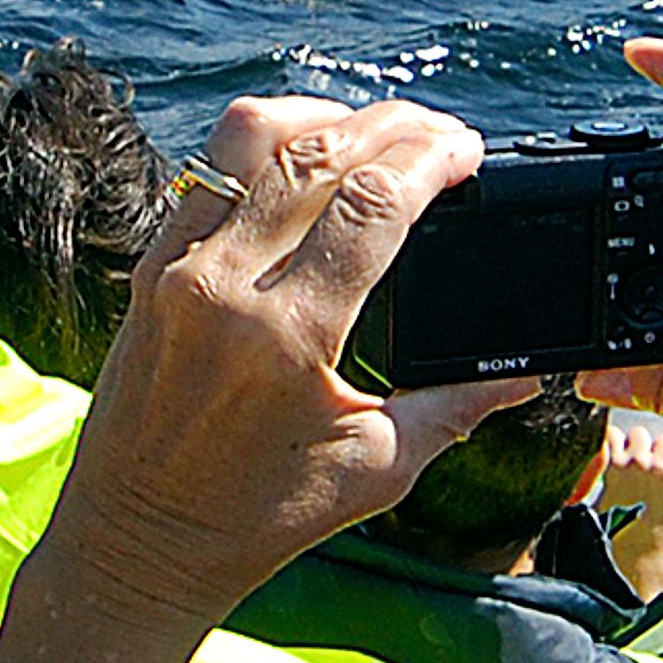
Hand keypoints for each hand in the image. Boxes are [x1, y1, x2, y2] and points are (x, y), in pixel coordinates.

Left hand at [0, 94, 536, 662]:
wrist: (137, 544)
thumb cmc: (254, 519)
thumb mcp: (376, 470)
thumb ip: (456, 407)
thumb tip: (524, 370)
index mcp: (287, 335)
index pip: (372, 203)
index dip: (431, 159)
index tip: (468, 153)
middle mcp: (223, 285)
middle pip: (317, 153)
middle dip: (392, 127)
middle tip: (439, 135)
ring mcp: (176, 269)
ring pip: (246, 138)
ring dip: (320, 118)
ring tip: (372, 132)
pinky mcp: (149, 268)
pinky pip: (205, 173)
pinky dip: (260, 150)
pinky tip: (304, 162)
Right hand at [595, 415, 662, 602]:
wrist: (645, 568)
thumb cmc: (616, 547)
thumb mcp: (589, 509)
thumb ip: (590, 480)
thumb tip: (597, 462)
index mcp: (610, 467)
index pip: (611, 434)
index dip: (615, 445)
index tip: (617, 455)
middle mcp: (637, 463)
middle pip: (639, 433)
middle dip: (639, 447)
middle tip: (640, 469)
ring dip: (662, 454)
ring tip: (660, 477)